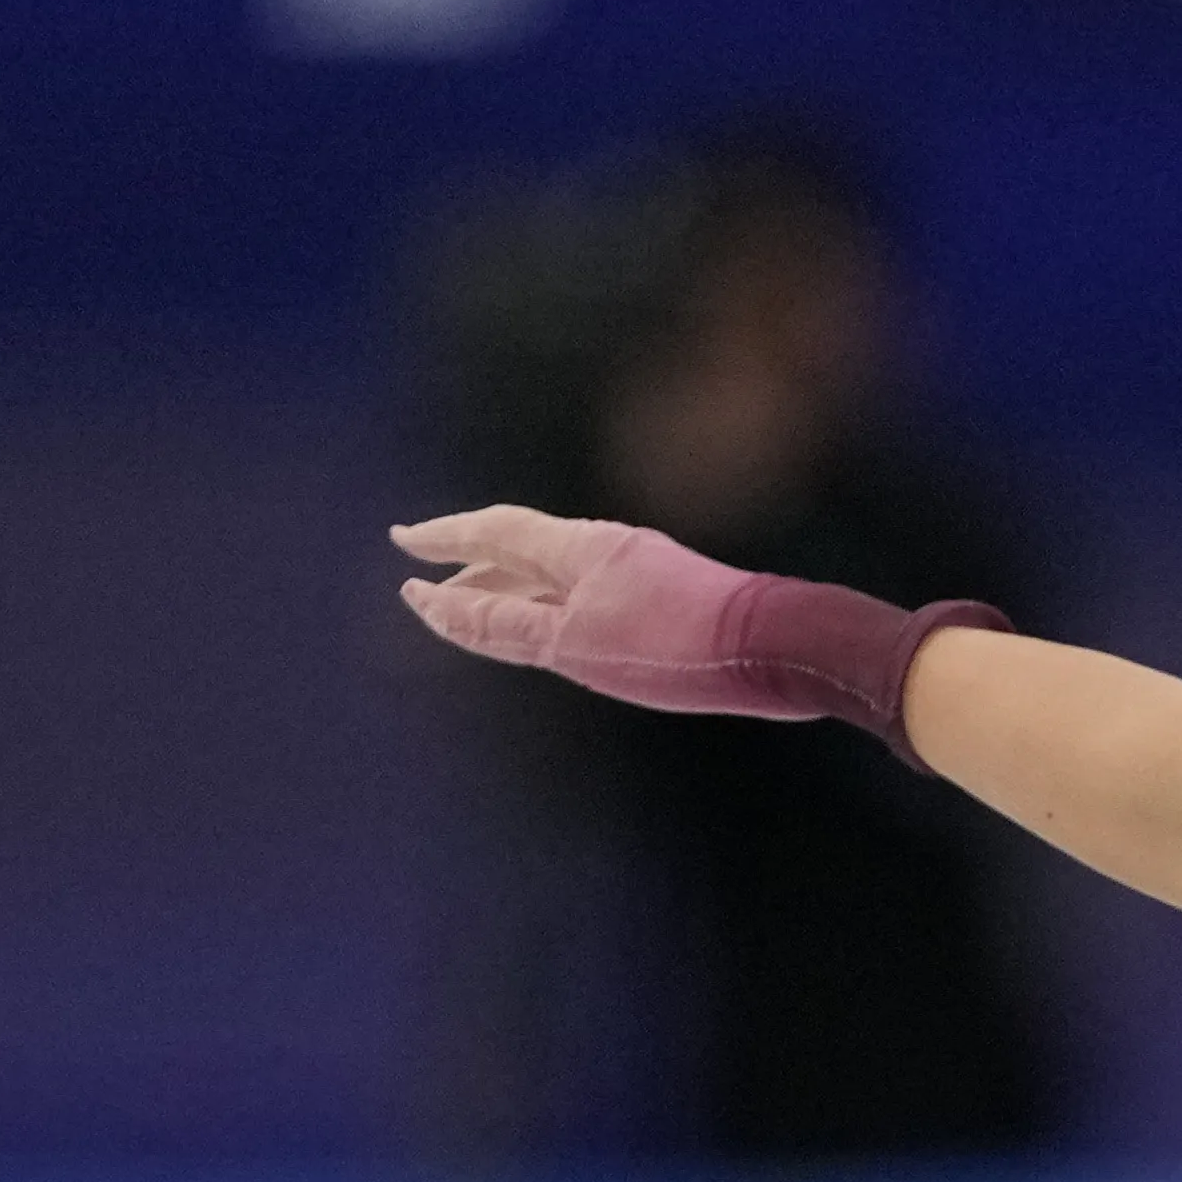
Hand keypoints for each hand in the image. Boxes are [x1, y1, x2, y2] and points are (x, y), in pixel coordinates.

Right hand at [388, 506, 812, 717]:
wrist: (777, 649)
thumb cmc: (674, 647)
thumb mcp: (572, 641)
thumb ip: (500, 623)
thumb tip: (433, 602)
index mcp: (578, 549)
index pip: (494, 531)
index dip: (445, 538)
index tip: (404, 541)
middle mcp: (606, 550)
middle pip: (523, 549)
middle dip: (473, 564)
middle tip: (434, 578)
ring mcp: (641, 572)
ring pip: (559, 574)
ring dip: (515, 586)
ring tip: (485, 603)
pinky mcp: (671, 599)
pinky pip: (590, 593)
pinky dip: (556, 605)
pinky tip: (566, 625)